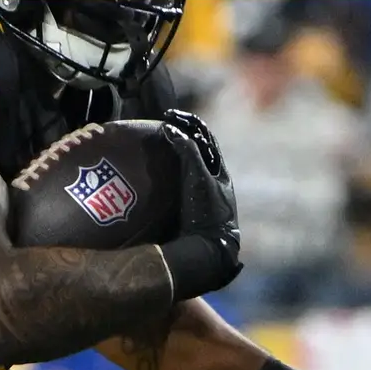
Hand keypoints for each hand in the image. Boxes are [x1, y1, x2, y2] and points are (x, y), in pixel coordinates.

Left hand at [158, 109, 241, 298]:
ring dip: (187, 127)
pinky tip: (167, 128)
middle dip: (195, 128)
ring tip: (172, 116)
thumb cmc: (197, 245)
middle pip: (209, 145)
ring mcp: (213, 177)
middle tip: (176, 118)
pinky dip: (180, 139)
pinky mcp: (204, 178)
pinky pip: (192, 152)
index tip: (181, 135)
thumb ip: (176, 216)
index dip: (198, 144)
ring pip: (204, 143)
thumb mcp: (187, 226)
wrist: (210, 252)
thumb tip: (150, 221)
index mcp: (219, 187)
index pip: (210, 158)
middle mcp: (220, 179)